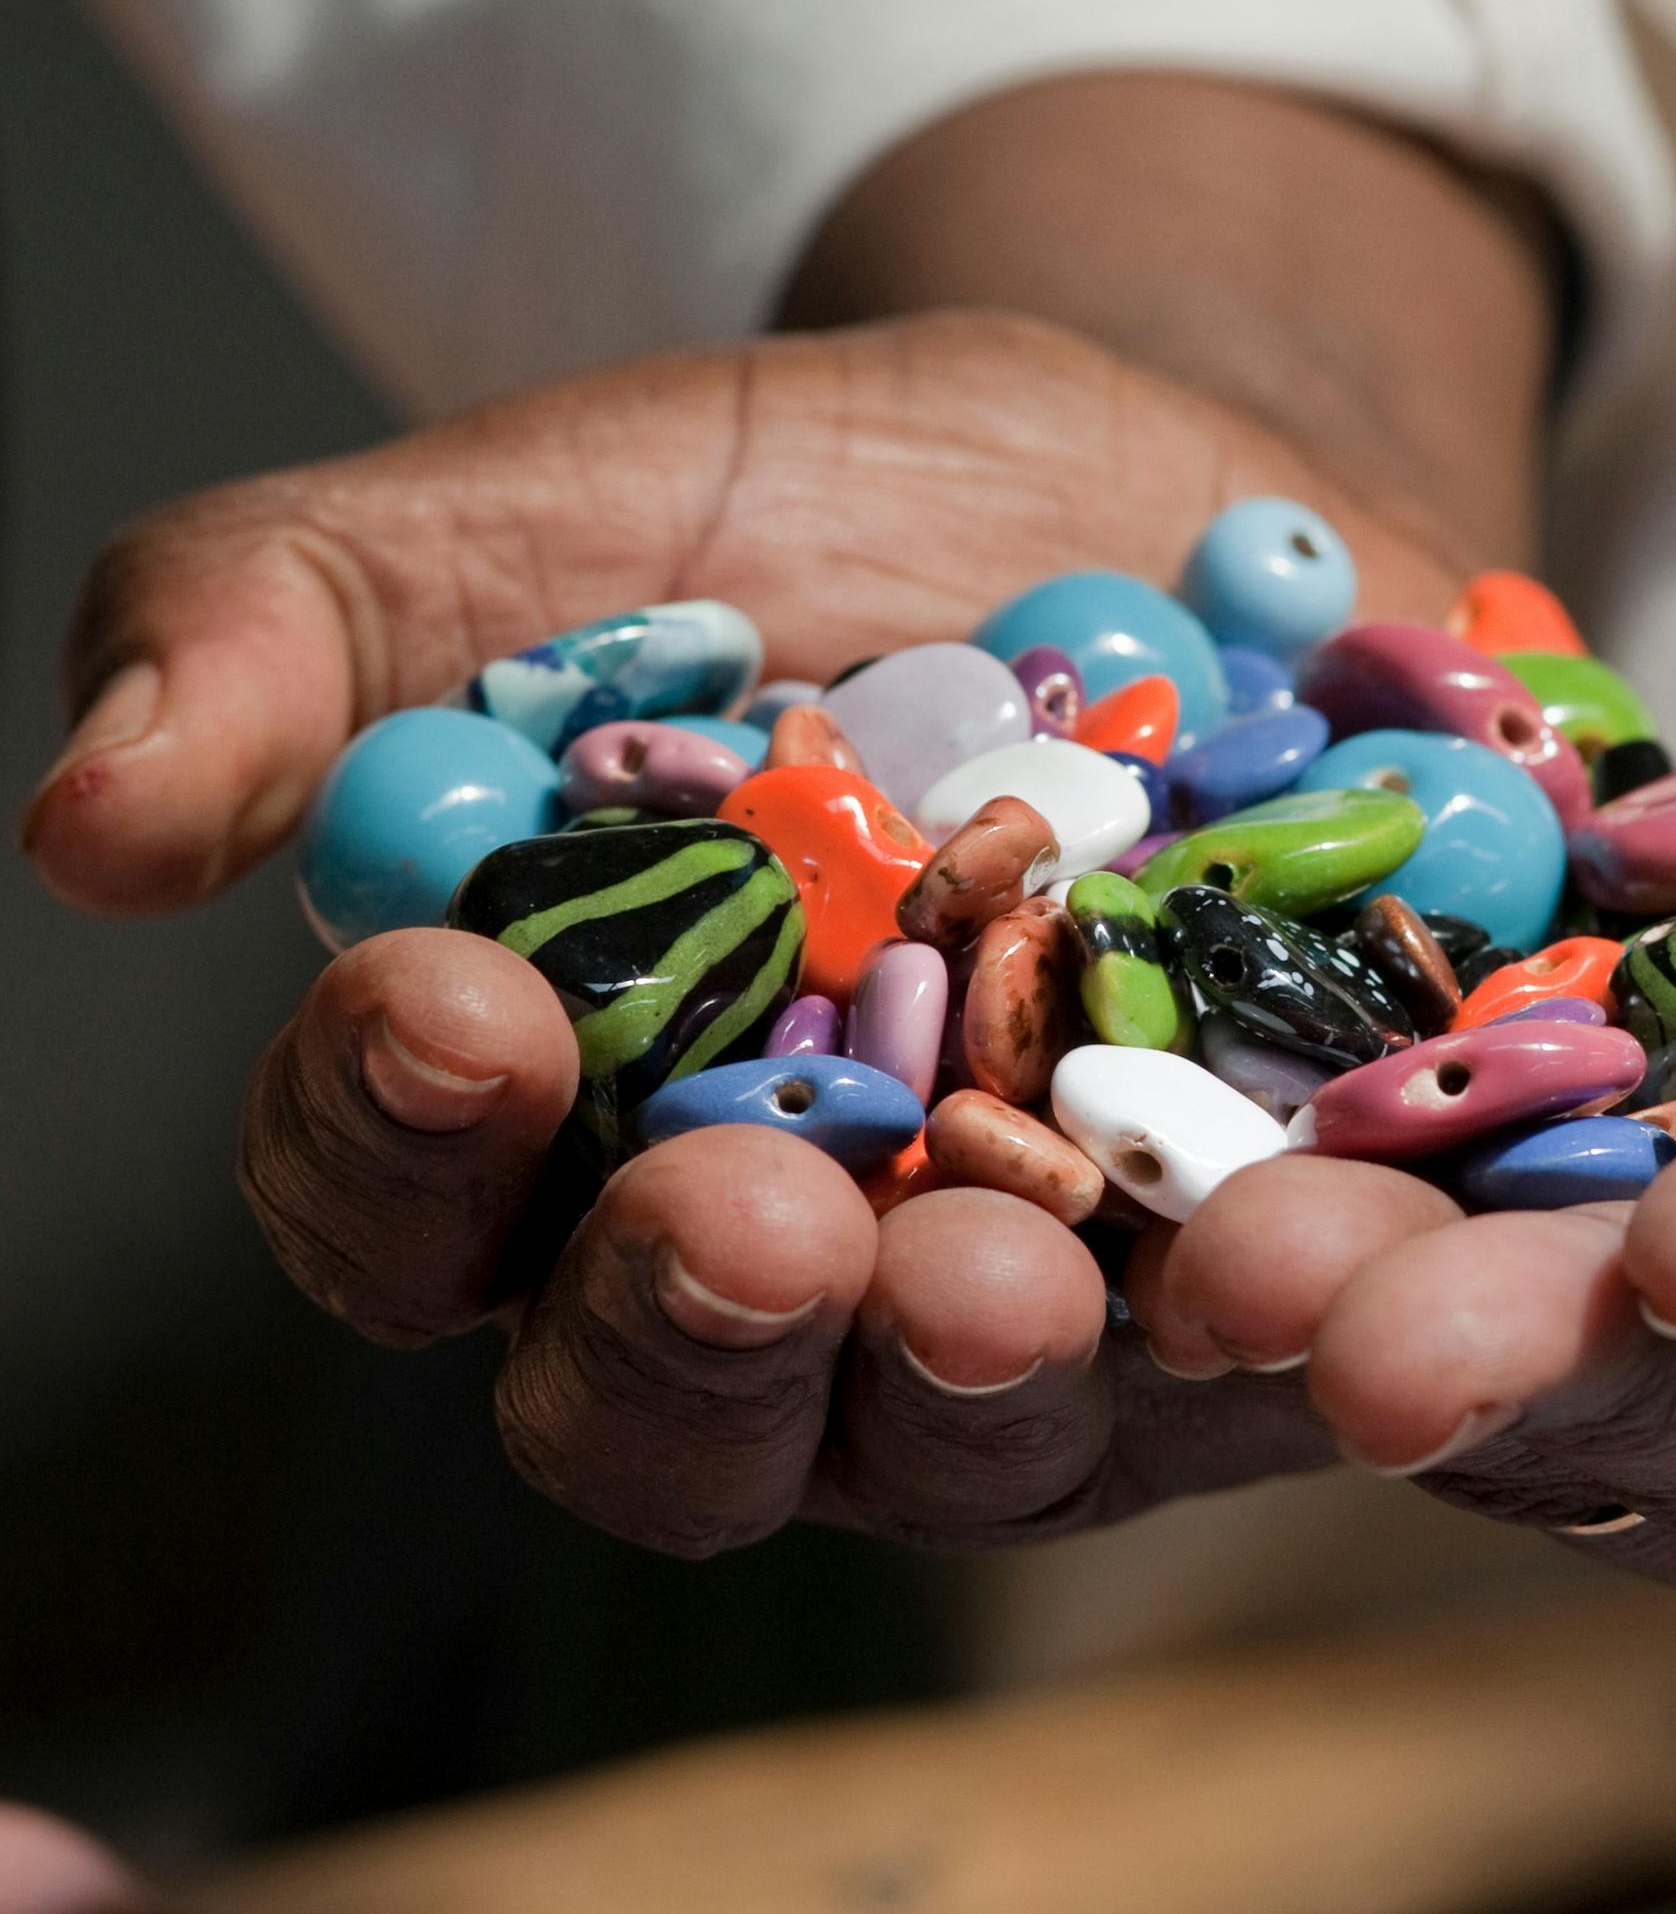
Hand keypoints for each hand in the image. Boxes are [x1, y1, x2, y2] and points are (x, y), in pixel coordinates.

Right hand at [25, 309, 1487, 1552]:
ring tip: (1003, 1278)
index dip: (398, 1149)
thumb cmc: (803, 508)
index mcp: (543, 1122)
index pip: (409, 1213)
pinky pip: (1283, 1333)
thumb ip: (286, 633)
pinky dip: (1297, 1314)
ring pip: (971, 1432)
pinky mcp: (1264, 1254)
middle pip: (679, 1402)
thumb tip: (85, 813)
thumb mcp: (529, 519)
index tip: (451, 1011)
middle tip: (742, 1221)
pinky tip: (1314, 1256)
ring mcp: (1028, 1286)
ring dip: (972, 1381)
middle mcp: (771, 1257)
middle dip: (690, 1331)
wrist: (1156, 481)